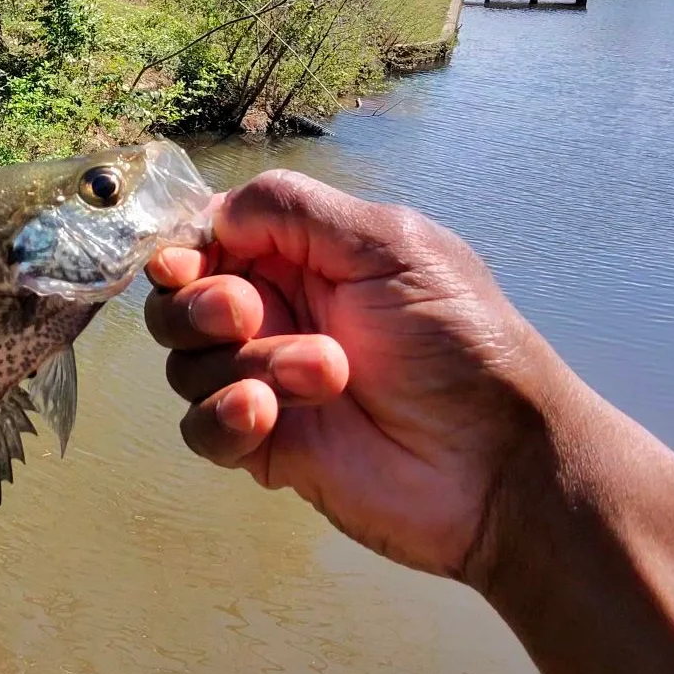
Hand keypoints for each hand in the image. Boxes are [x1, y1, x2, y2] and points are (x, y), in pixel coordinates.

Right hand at [144, 169, 580, 583]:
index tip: (188, 262)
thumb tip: (214, 213)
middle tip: (248, 315)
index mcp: (302, 257)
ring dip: (246, 363)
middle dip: (199, 305)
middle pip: (177, 300)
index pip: (208, 237)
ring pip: (185, 362)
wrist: (496, 463)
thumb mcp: (390, 244)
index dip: (185, 247)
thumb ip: (293, 210)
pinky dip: (222, 418)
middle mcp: (275, 314)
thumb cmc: (460, 342)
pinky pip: (198, 428)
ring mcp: (263, 380)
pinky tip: (266, 417)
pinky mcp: (261, 444)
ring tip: (325, 376)